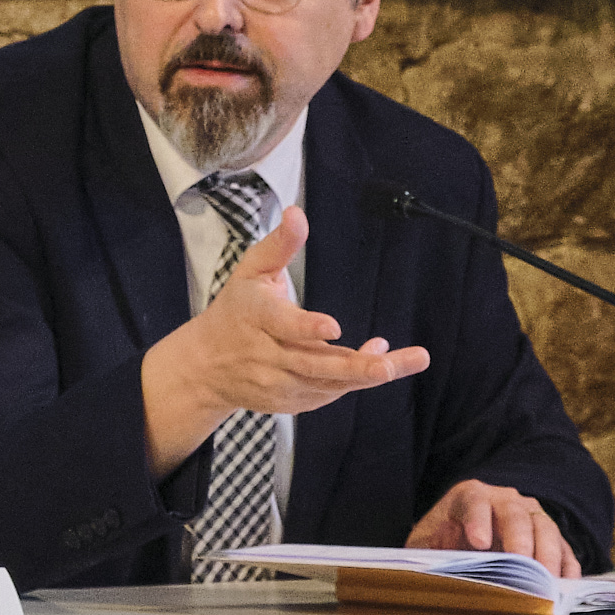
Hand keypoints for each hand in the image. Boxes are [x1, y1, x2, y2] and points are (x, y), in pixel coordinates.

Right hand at [138, 209, 429, 470]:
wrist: (205, 367)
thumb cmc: (235, 311)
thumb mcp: (250, 271)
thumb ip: (279, 245)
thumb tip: (297, 213)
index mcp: (256, 318)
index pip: (282, 325)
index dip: (307, 328)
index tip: (334, 328)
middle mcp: (268, 356)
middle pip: (314, 364)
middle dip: (356, 365)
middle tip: (391, 363)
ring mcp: (279, 384)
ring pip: (328, 384)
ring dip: (368, 373)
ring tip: (409, 360)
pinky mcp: (289, 402)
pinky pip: (328, 394)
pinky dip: (354, 380)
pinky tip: (381, 361)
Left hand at [410, 480, 577, 576]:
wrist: (463, 535)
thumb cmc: (443, 541)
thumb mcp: (424, 545)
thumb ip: (426, 551)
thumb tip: (431, 564)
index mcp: (470, 496)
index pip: (474, 501)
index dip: (477, 520)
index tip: (478, 543)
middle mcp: (504, 500)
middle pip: (515, 515)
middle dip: (520, 540)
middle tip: (523, 565)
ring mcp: (531, 516)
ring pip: (545, 528)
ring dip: (548, 555)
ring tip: (548, 582)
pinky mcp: (549, 537)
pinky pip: (563, 548)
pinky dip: (567, 566)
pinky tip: (565, 585)